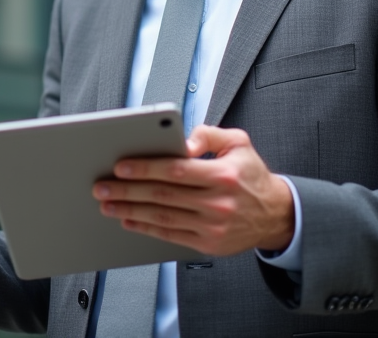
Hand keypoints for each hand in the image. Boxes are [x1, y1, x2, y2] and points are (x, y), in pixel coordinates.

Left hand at [91, 126, 293, 256]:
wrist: (275, 214)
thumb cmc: (250, 174)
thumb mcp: (238, 142)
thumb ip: (208, 134)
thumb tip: (183, 141)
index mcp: (223, 175)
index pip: (176, 170)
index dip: (146, 168)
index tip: (121, 166)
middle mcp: (217, 203)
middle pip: (163, 196)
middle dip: (128, 191)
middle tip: (102, 186)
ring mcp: (212, 226)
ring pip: (162, 218)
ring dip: (130, 211)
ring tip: (107, 203)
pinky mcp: (208, 243)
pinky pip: (170, 235)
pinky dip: (146, 229)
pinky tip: (129, 220)